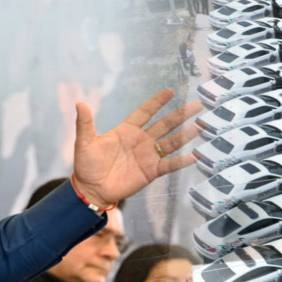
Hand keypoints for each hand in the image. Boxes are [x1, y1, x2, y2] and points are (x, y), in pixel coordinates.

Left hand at [72, 89, 202, 207]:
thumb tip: (80, 103)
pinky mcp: (151, 172)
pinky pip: (170, 165)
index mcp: (127, 131)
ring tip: (202, 126)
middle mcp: (141, 141)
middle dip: (181, 115)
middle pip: (165, 124)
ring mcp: (148, 156)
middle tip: (197, 105)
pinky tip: (195, 155)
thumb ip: (85, 123)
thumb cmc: (86, 165)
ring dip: (186, 135)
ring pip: (172, 142)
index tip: (170, 91)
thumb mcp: (85, 142)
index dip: (157, 102)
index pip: (145, 112)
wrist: (91, 190)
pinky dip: (182, 161)